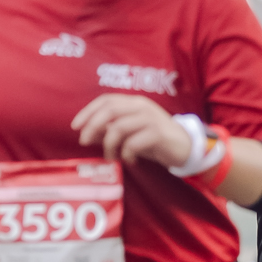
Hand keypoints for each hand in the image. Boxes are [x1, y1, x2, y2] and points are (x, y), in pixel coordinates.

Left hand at [71, 94, 193, 167]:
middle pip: (110, 110)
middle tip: (84, 142)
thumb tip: (86, 133)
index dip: (88, 111)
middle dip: (92, 126)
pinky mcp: (158, 133)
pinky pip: (134, 142)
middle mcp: (141, 107)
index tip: (75, 126)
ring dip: (109, 145)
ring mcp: (150, 119)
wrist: (186, 147)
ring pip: (119, 127)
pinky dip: (127, 154)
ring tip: (112, 157)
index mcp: (133, 103)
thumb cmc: (154, 140)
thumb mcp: (129, 135)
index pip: (106, 100)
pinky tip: (130, 161)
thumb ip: (109, 131)